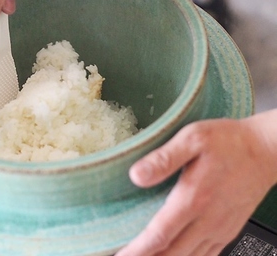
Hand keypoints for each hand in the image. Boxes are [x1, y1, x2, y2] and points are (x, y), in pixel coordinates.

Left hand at [116, 109, 276, 255]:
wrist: (266, 150)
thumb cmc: (228, 142)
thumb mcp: (192, 139)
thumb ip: (164, 158)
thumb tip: (136, 176)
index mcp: (194, 199)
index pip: (160, 236)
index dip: (137, 250)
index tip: (120, 255)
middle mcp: (208, 221)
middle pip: (172, 254)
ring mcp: (220, 229)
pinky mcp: (228, 230)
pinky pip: (206, 255)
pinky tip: (174, 255)